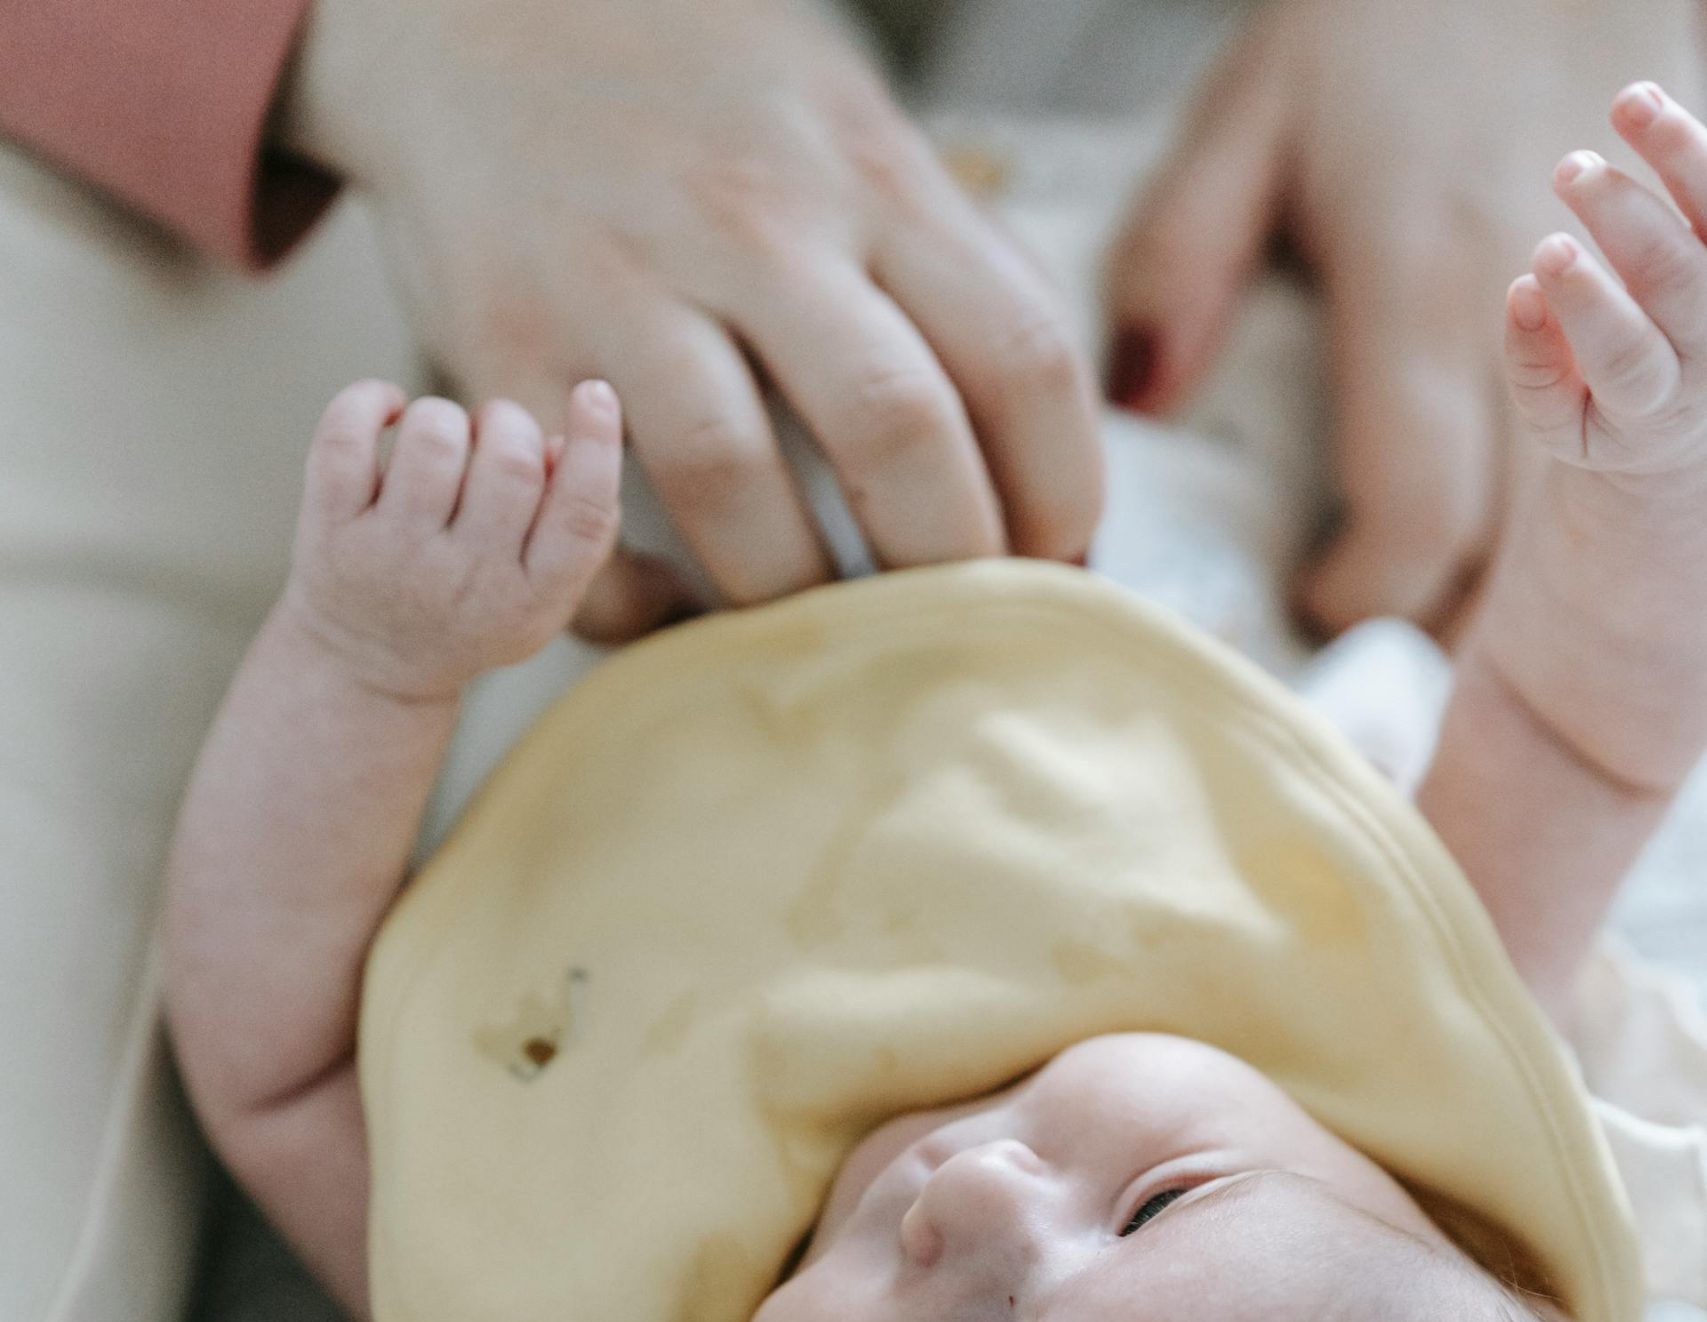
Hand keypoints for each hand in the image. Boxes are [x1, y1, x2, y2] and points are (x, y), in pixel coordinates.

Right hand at [282, 0, 1101, 636]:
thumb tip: (1053, 434)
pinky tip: (673, 610)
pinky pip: (581, 519)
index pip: (1019, 358)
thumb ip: (950, 264)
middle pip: (897, 434)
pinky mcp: (508, 346)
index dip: (1059, 495)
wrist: (479, 12)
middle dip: (943, 570)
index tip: (1053, 566)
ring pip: (736, 489)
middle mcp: (753, 226)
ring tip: (813, 634)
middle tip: (944, 634)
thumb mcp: (852, 133)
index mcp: (867, 177)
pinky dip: (633, 602)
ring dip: (792, 601)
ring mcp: (622, 285)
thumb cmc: (702, 101)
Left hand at [284, 378, 623, 699]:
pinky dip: (370, 401)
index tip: (595, 394)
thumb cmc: (472, 610)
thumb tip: (558, 442)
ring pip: (434, 436)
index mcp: (530, 600)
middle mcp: (464, 583)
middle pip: (510, 460)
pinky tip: (390, 414)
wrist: (369, 664)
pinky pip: (347, 433)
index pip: (581, 517)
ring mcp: (393, 556)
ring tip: (443, 445)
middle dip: (508, 423)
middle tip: (495, 438)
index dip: (597, 446)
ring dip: (445, 417)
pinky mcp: (333, 530)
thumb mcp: (539, 596)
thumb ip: (576, 531)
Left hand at [1102, 0, 1705, 633]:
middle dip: (1439, 628)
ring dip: (1517, 584)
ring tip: (1450, 630)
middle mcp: (1527, 313)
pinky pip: (1638, 423)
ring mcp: (1612, 299)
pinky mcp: (1662, 284)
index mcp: (1415, 287)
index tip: (1310, 609)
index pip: (1411, 512)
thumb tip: (1138, 398)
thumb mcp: (1248, 114)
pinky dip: (1583, 493)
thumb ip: (1181, 258)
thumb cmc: (1379, 16)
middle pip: (1505, 545)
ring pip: (1576, 508)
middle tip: (1374, 667)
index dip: (1363, 597)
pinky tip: (1538, 530)